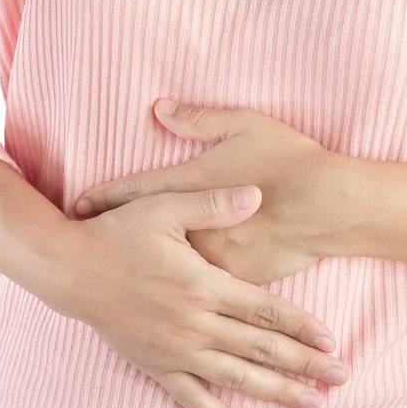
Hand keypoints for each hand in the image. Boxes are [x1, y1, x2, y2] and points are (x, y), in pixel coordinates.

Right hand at [53, 184, 350, 407]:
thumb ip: (213, 203)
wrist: (70, 269)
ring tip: (311, 403)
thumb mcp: (164, 206)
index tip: (332, 341)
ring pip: (236, 378)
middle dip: (304, 365)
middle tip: (340, 376)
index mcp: (202, 285)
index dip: (301, 328)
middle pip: (260, 350)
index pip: (264, 312)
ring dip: (276, 392)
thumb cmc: (118, 232)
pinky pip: (192, 398)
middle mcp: (194, 324)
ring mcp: (176, 350)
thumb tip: (257, 195)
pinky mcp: (156, 365)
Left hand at [73, 99, 343, 285]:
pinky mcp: (236, 281)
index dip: (104, 197)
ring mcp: (214, 257)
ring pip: (167, 266)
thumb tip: (160, 108)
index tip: (75, 206)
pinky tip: (161, 298)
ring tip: (107, 276)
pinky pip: (202, 288)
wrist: (330, 207)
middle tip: (77, 242)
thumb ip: (200, 118)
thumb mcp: (245, 125)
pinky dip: (181, 288)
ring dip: (138, 268)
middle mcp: (196, 225)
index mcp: (194, 184)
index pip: (137, 191)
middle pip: (143, 233)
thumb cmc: (290, 160)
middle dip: (110, 236)